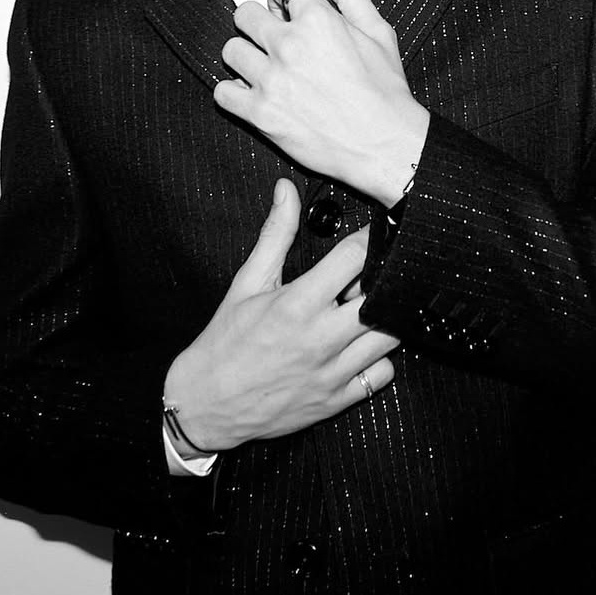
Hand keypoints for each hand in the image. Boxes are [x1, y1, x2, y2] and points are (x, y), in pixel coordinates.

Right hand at [163, 179, 398, 450]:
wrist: (205, 403)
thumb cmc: (225, 342)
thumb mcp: (248, 282)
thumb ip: (275, 234)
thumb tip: (286, 191)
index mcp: (297, 305)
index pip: (355, 258)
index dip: (369, 240)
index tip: (374, 234)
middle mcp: (320, 339)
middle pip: (382, 299)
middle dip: (381, 282)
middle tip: (369, 278)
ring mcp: (332, 373)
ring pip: (389, 338)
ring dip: (384, 320)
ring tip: (365, 312)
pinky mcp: (337, 400)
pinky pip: (382, 375)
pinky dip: (379, 360)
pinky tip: (360, 349)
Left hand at [214, 0, 429, 204]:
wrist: (385, 145)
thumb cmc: (386, 91)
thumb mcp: (378, 32)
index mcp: (318, 19)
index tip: (285, 5)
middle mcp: (289, 44)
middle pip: (244, 13)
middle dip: (258, 22)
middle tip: (273, 40)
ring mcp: (271, 79)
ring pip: (230, 50)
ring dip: (245, 57)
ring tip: (264, 69)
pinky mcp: (260, 113)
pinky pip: (223, 92)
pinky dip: (234, 93)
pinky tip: (254, 95)